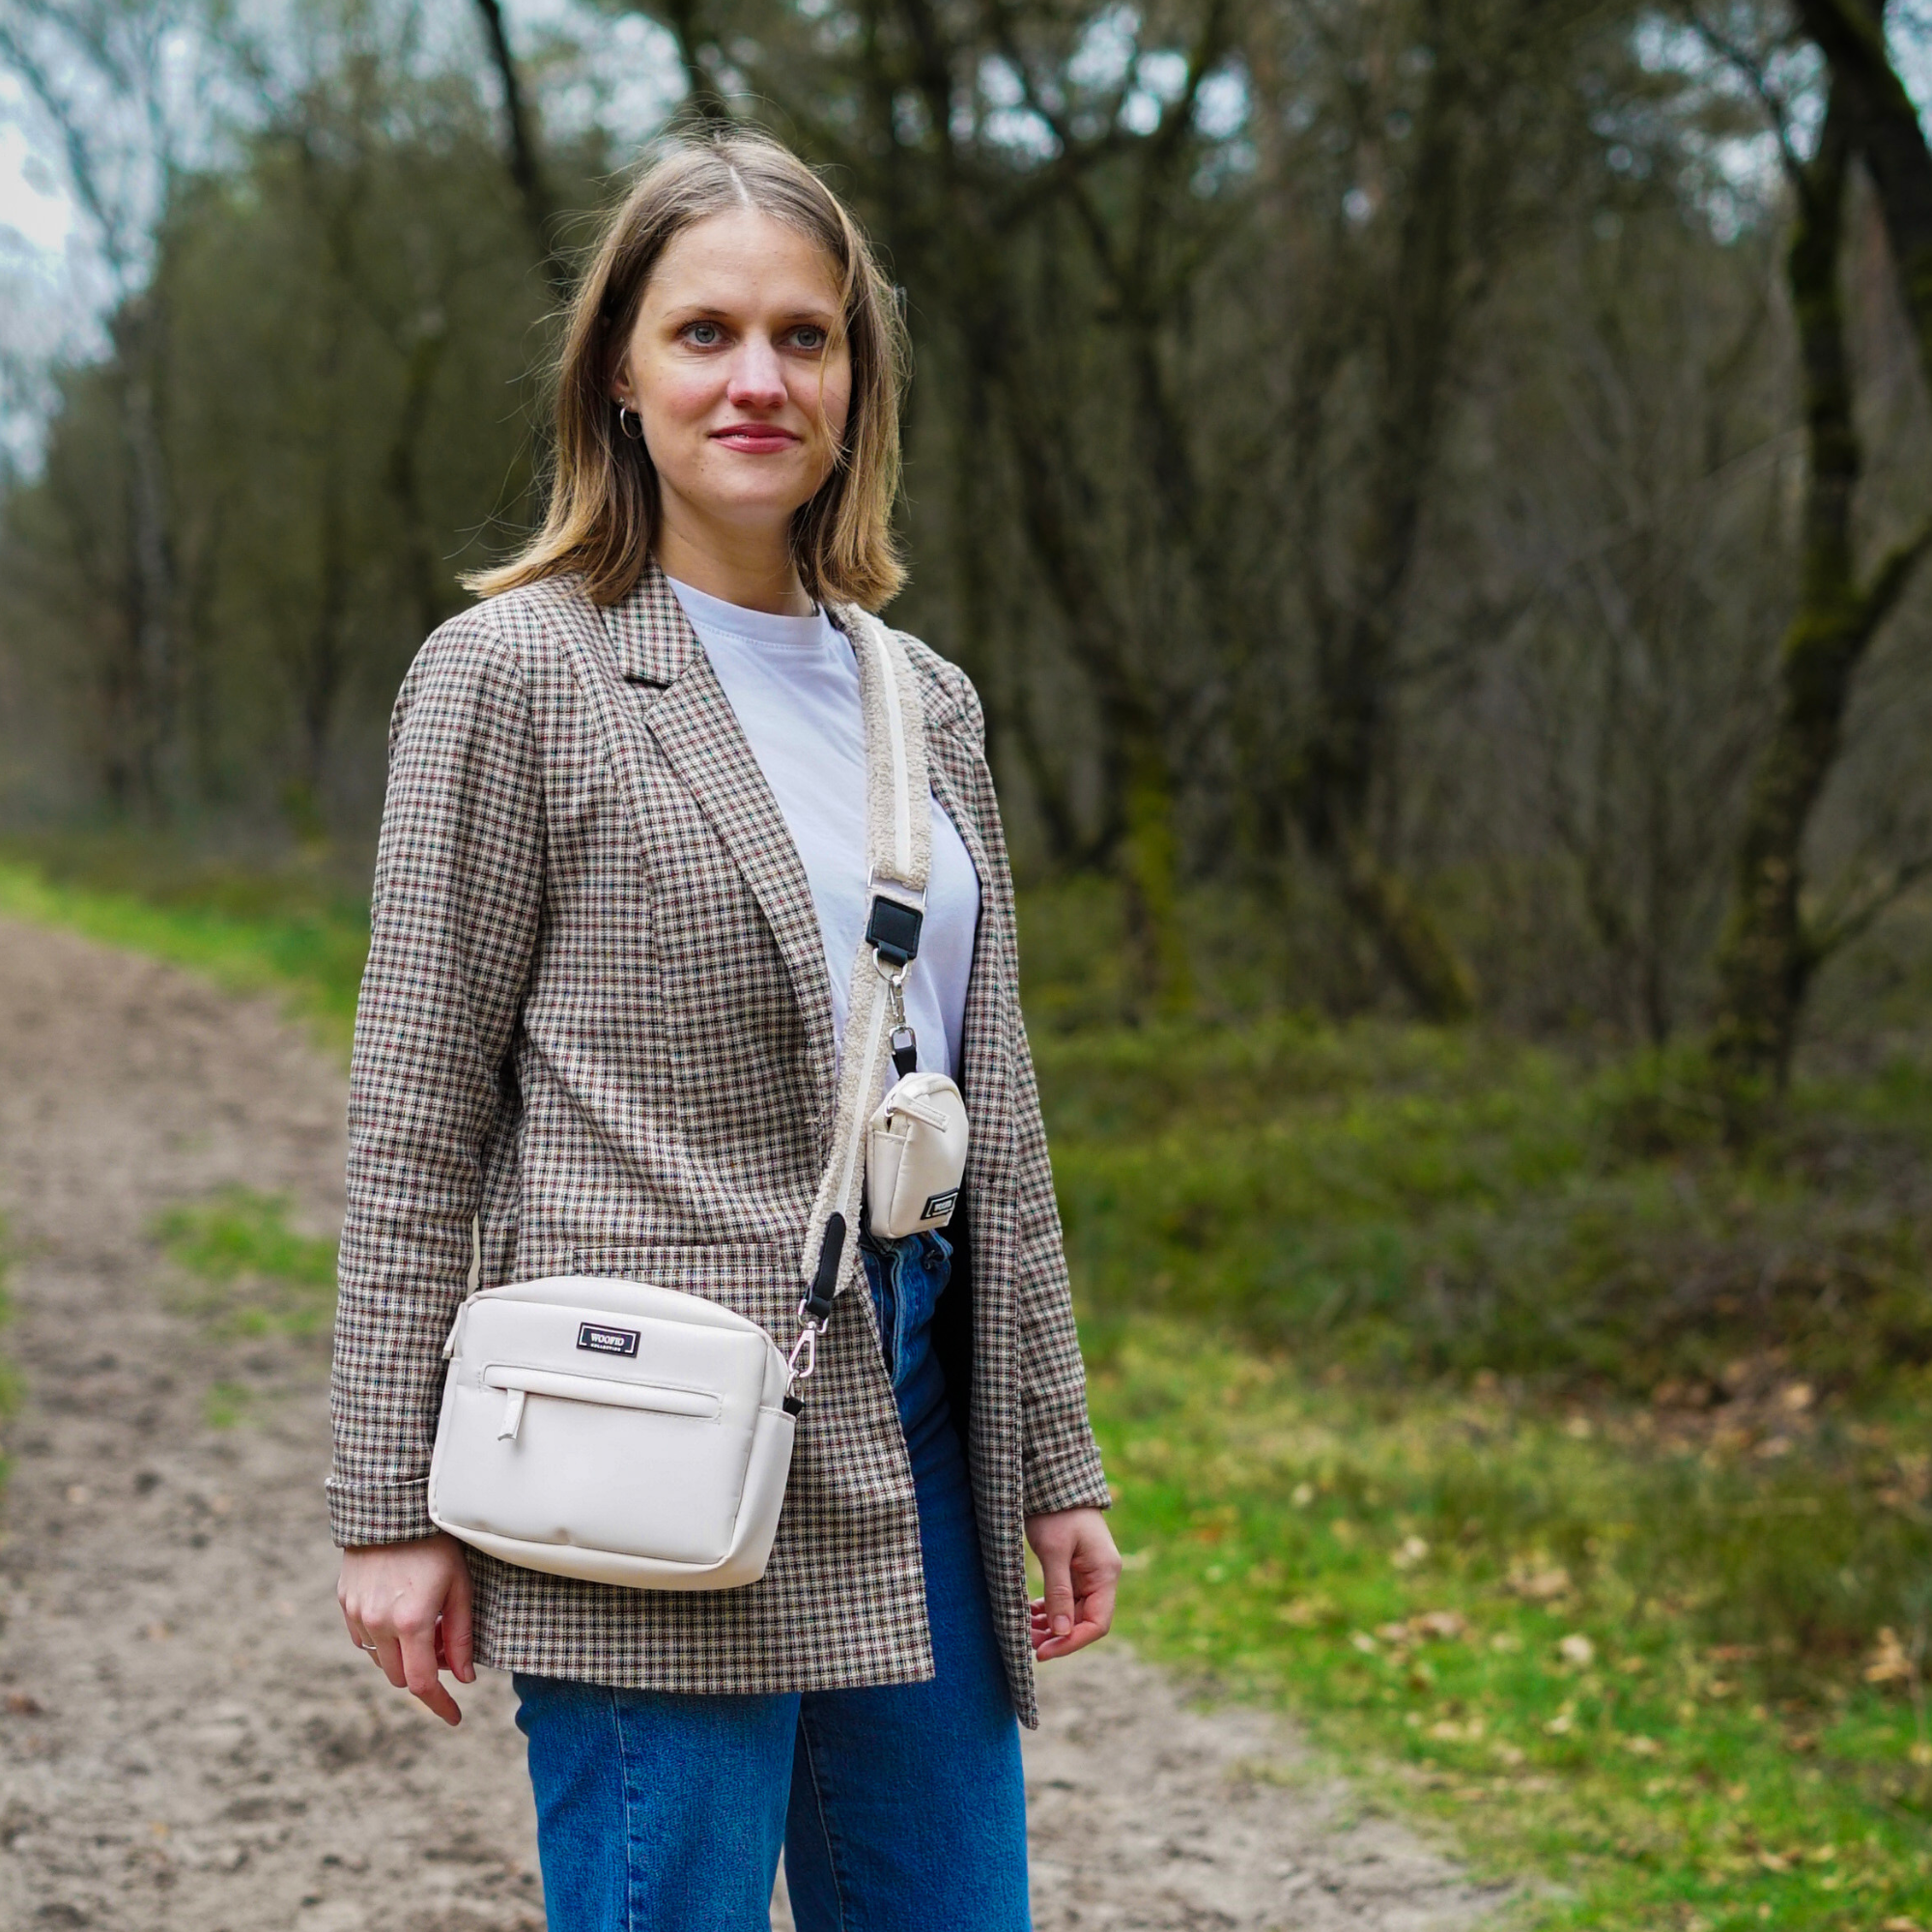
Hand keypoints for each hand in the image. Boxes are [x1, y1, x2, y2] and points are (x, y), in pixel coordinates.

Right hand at [337, 1532, 474, 1726]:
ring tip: (425, 1622)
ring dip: (402, 1656)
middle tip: (444, 1645)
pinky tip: (401, 1612)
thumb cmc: (436, 1546)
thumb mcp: (460, 1587)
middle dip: (424, 1672)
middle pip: (400, 1677)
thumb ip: (461, 1636)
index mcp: (411, 1622)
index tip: (455, 1717)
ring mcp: (357, 1615)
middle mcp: (378, 1624)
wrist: (392, 1508)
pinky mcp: (345, 1604)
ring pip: (380, 1660)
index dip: (440, 1705)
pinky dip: (383, 1639)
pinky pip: (364, 1639)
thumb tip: (464, 1678)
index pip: (423, 1684)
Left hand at [1025, 1506, 1120, 1661]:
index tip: (1043, 1652)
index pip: (1096, 1623)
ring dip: (1050, 1625)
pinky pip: (1065, 1599)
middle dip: (1056, 1636)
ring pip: (1072, 1612)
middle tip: (1026, 1642)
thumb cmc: (1056, 1511)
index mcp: (1105, 1574)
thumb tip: (1062, 1632)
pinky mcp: (1075, 1569)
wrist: (1054, 1480)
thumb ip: (1059, 1591)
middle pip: (1083, 1621)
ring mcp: (1088, 1574)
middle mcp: (1101, 1577)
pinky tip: (1029, 1614)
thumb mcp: (1054, 1551)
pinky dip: (1048, 1610)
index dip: (1071, 1642)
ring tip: (1024, 1630)